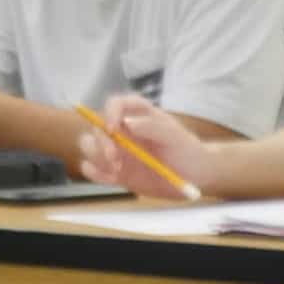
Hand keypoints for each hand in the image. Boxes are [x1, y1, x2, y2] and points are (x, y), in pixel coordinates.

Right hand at [77, 94, 211, 199]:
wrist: (193, 178)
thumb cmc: (188, 152)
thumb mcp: (176, 137)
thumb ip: (153, 127)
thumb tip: (128, 122)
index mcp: (139, 115)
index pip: (115, 104)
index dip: (110, 112)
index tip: (113, 129)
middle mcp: (123, 130)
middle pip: (97, 127)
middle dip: (101, 142)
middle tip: (115, 159)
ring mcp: (117, 151)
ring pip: (89, 146)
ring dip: (96, 157)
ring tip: (117, 170)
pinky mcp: (114, 171)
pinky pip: (92, 169)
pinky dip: (95, 174)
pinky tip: (112, 179)